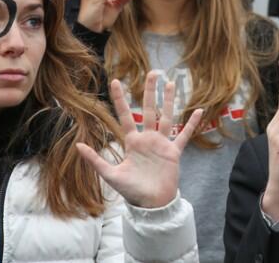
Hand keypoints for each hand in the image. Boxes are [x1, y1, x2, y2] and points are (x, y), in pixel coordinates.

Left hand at [76, 73, 201, 208]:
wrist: (151, 204)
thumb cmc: (131, 190)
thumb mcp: (111, 174)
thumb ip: (96, 160)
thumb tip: (78, 145)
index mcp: (132, 142)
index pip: (125, 115)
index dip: (120, 99)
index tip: (116, 81)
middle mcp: (147, 138)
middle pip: (148, 109)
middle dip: (150, 91)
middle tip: (152, 73)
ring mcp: (161, 144)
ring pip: (166, 117)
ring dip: (169, 101)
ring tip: (170, 83)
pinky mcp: (174, 152)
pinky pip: (184, 135)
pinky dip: (192, 124)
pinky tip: (199, 111)